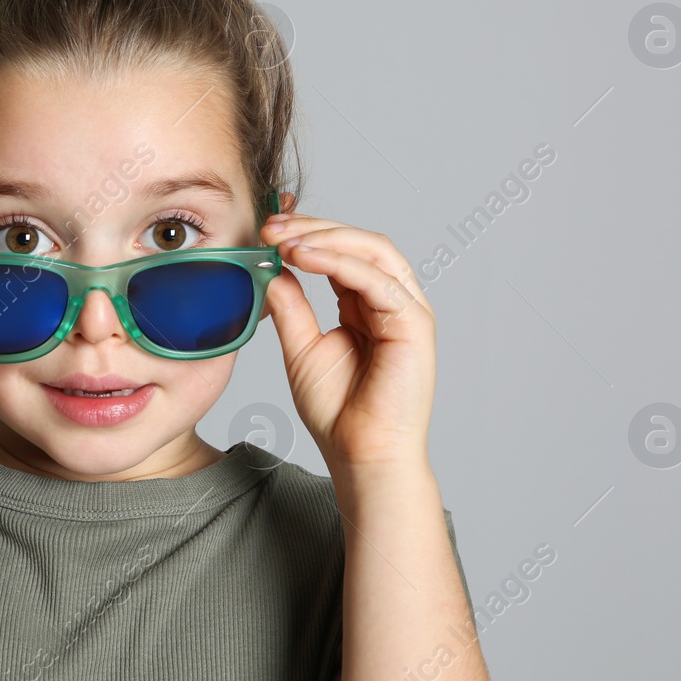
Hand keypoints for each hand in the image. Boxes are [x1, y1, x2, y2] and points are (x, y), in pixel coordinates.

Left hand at [261, 211, 435, 469]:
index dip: (306, 234)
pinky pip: (376, 279)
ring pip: (372, 250)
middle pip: (359, 242)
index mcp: (366, 304)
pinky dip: (338, 261)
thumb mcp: (301, 347)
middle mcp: (391, 301)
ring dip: (325, 237)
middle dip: (313, 228)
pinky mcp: (414, 323)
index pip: (341, 252)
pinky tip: (303, 257)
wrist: (361, 454)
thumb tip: (271, 268)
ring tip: (284, 239)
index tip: (265, 229)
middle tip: (271, 226)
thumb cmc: (338, 411)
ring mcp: (407, 310)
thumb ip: (290, 306)